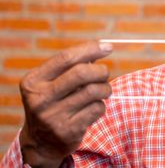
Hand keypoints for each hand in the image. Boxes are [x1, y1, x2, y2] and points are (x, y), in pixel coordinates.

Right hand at [19, 42, 112, 167]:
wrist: (42, 142)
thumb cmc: (54, 102)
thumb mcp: (51, 83)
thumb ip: (71, 66)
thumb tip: (103, 47)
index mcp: (33, 81)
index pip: (66, 58)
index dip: (90, 49)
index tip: (108, 47)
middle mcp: (40, 99)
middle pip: (81, 73)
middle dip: (100, 70)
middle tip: (105, 74)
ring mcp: (52, 117)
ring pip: (93, 91)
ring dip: (105, 88)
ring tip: (103, 91)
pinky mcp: (68, 131)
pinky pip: (97, 109)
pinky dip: (101, 105)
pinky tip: (93, 108)